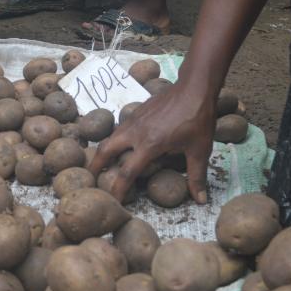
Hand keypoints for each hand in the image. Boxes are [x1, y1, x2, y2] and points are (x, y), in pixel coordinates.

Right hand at [89, 82, 216, 203]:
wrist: (194, 88)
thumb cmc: (198, 119)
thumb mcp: (199, 150)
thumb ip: (196, 176)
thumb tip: (201, 201)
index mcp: (149, 145)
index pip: (127, 172)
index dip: (118, 189)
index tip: (113, 202)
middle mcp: (135, 132)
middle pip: (105, 150)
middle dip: (95, 166)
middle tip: (90, 179)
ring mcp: (134, 120)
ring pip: (110, 137)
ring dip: (103, 152)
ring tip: (100, 164)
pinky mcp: (137, 111)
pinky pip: (120, 128)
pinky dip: (115, 139)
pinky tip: (121, 144)